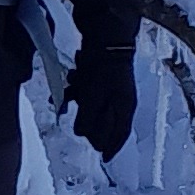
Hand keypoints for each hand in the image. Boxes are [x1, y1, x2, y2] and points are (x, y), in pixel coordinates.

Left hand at [67, 44, 136, 161]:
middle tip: (79, 120)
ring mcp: (112, 88)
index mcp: (124, 107)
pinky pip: (88, 90)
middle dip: (89, 120)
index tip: (104, 158)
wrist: (105, 37)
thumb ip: (87, 118)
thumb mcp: (93, 97)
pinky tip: (70, 82)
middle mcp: (121, 99)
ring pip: (93, 105)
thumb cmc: (103, 69)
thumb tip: (83, 134)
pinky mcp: (101, 77)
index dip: (112, 147)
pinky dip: (78, 89)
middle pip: (104, 121)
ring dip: (80, 100)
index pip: (120, 133)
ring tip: (71, 91)